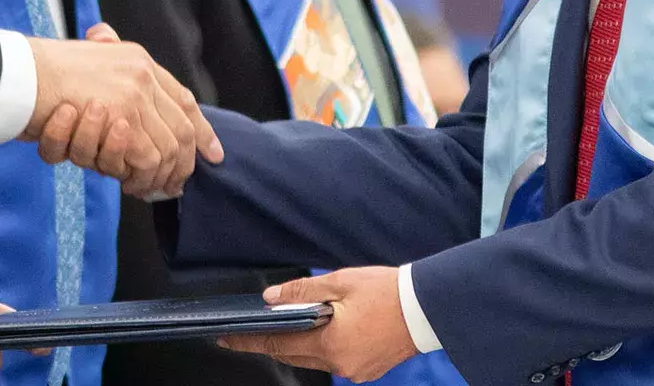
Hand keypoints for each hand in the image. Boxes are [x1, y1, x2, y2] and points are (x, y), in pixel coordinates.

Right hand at [23, 23, 223, 198]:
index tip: (213, 154)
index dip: (201, 130)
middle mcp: (142, 75)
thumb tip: (121, 101)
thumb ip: (107, 74)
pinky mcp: (122, 119)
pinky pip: (145, 160)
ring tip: (138, 187)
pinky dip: (137, 177)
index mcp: (137, 60)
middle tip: (172, 188)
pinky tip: (124, 182)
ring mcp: (134, 96)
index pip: (183, 99)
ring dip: (154, 176)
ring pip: (166, 150)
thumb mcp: (82, 67)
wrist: (17, 76)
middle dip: (182, 165)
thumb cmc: (39, 78)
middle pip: (181, 129)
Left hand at [218, 267, 419, 382]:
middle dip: (270, 342)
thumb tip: (270, 299)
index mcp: (330, 344)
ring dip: (296, 344)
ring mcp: (354, 370)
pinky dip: (320, 347)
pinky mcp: (366, 369)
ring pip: (312, 359)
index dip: (249, 340)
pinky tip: (318, 330)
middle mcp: (339, 364)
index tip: (226, 338)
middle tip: (244, 332)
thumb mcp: (340, 283)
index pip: (278, 344)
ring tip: (281, 326)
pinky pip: (333, 360)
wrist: (427, 308)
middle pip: (293, 355)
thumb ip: (301, 292)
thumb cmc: (387, 291)